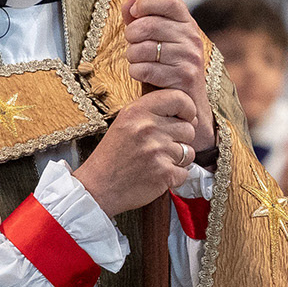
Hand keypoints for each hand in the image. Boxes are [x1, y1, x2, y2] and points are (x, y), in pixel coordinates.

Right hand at [74, 87, 199, 215]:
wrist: (97, 188)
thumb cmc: (113, 156)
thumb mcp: (125, 122)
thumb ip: (153, 112)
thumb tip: (191, 116)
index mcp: (138, 111)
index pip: (179, 98)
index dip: (188, 109)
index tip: (185, 118)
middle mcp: (148, 128)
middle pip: (189, 128)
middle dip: (180, 139)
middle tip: (159, 148)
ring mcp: (157, 151)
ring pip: (189, 151)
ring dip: (178, 159)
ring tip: (156, 162)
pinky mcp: (164, 174)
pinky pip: (185, 172)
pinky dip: (174, 176)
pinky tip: (156, 175)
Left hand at [123, 0, 215, 149]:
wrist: (187, 102)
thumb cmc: (168, 67)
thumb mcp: (158, 40)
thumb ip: (140, 20)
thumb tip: (127, 3)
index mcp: (187, 23)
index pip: (169, 1)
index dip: (147, 2)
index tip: (135, 11)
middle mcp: (192, 38)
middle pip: (149, 25)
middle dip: (131, 35)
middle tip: (132, 43)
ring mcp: (189, 57)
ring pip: (143, 48)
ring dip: (132, 56)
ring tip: (138, 61)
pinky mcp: (183, 77)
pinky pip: (144, 69)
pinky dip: (136, 72)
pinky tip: (142, 74)